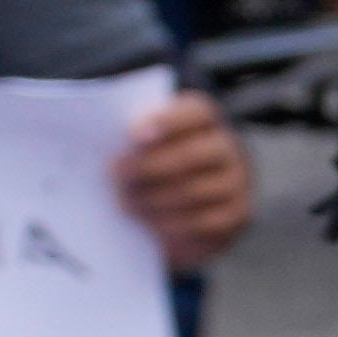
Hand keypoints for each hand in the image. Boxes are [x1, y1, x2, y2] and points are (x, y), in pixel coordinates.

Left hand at [116, 84, 256, 266]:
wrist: (192, 200)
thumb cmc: (156, 162)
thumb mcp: (145, 142)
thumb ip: (130, 138)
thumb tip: (100, 148)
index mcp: (205, 121)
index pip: (196, 113)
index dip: (166, 121)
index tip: (133, 135)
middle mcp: (228, 148)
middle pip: (191, 154)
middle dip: (149, 166)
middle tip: (116, 175)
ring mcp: (236, 182)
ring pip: (193, 191)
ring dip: (153, 198)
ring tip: (125, 203)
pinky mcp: (237, 215)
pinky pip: (202, 221)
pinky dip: (170, 223)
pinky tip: (148, 222)